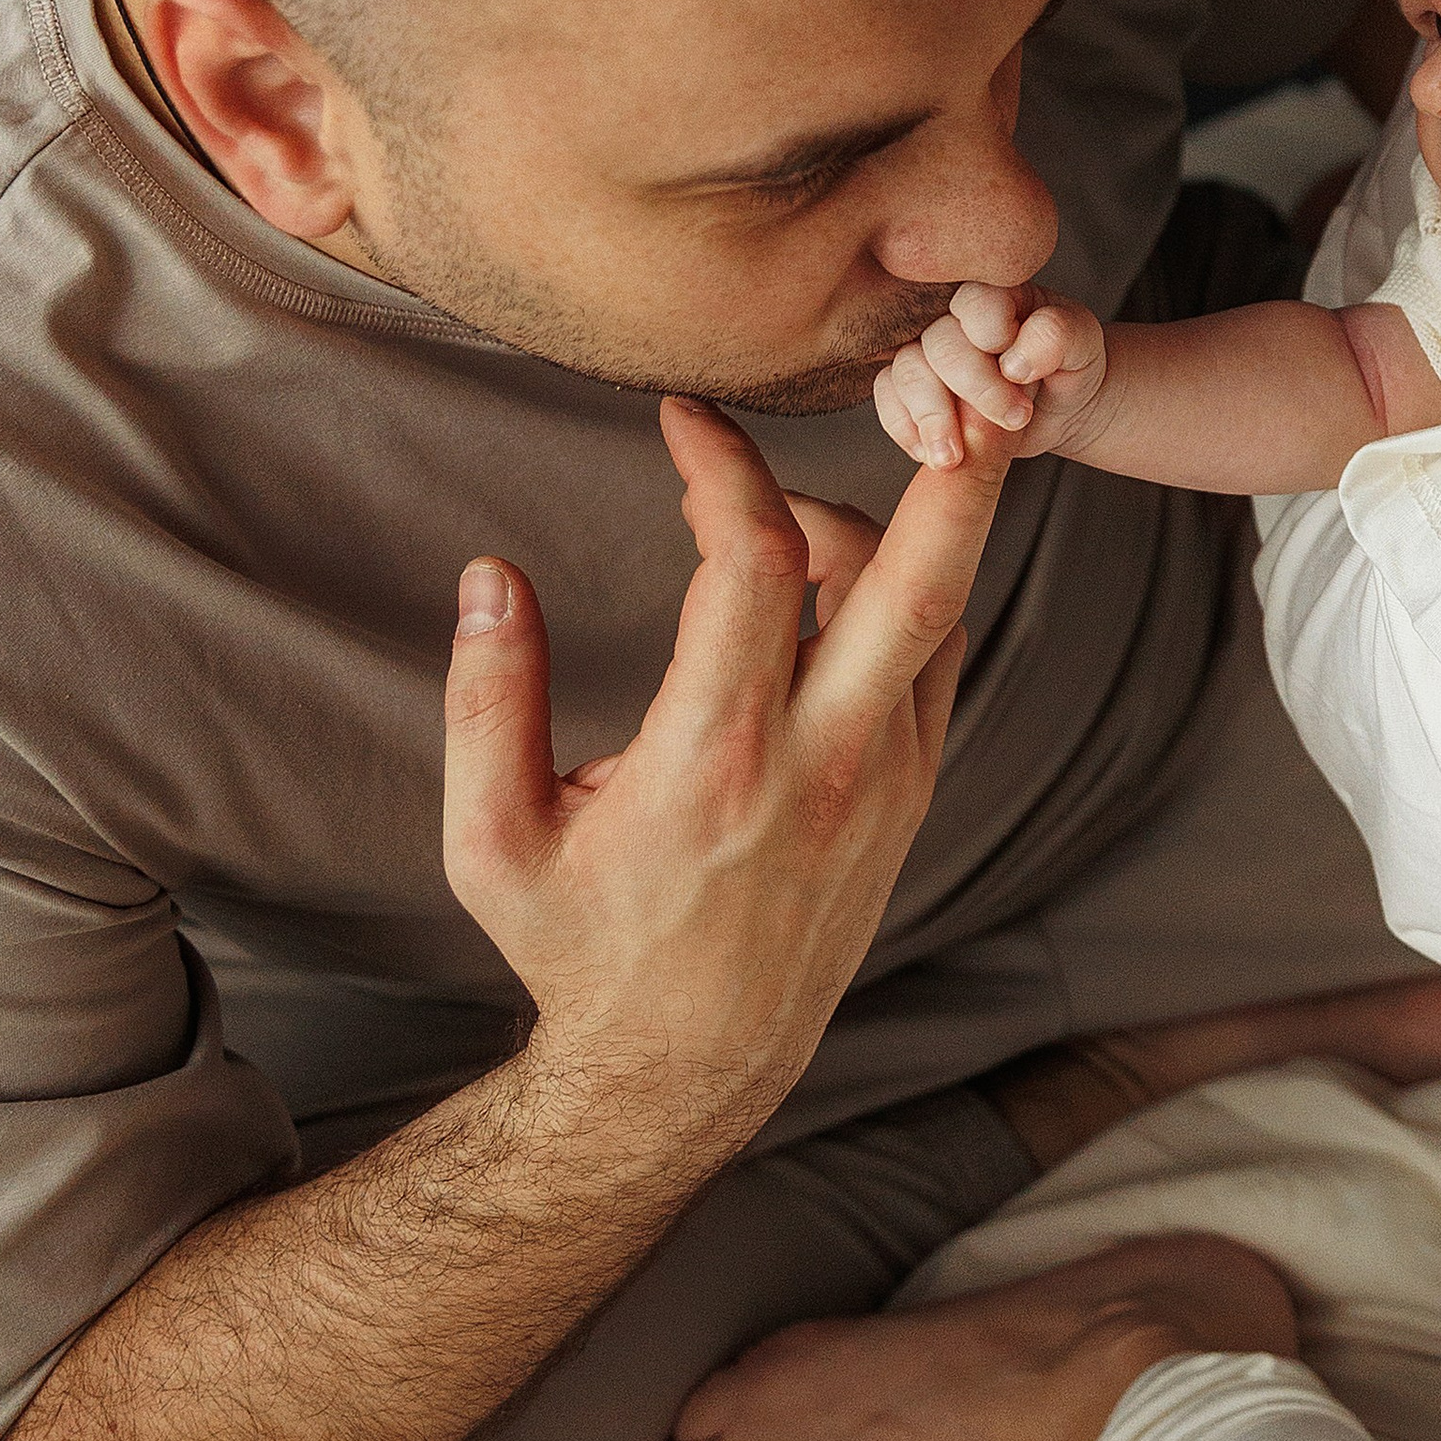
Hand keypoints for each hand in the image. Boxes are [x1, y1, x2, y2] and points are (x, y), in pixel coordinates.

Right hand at [445, 395, 1002, 1118]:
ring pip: (935, 610)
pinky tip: (844, 572)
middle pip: (922, 577)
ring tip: (795, 513)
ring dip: (895, 526)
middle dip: (954, 461)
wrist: (688, 1071)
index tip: (685, 420)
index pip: (753, 562)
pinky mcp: (914, 794)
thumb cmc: (577, 948)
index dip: (726, 466)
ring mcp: (888, 779)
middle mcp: (824, 761)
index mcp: (714, 759)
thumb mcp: (489, 840)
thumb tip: (491, 572)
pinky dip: (909, 594)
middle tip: (948, 370)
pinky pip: (938, 661)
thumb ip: (486, 700)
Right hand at [875, 281, 1111, 468]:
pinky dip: (907, 431)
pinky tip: (936, 454)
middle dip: (975, 390)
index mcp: (994, 294)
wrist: (1059, 407)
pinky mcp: (912, 389)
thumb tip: (1013, 361)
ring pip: (906, 375)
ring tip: (957, 457)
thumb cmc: (1070, 365)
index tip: (1021, 374)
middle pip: (939, 345)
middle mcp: (952, 318)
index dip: (991, 338)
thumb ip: (1057, 336)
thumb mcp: (1083, 344)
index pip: (974, 303)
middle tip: (1015, 420)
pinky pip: (888, 401)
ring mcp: (926, 352)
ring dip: (933, 420)